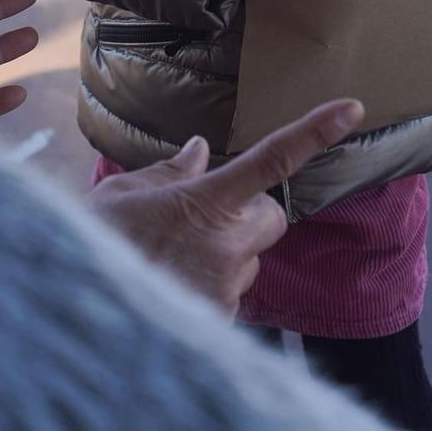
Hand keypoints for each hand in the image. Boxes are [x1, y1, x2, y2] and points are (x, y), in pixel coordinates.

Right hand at [86, 99, 365, 308]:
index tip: (351, 109)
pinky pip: (228, 296)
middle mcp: (228, 246)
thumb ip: (168, 173)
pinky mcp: (221, 323)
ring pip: (247, 261)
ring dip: (222, 256)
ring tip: (167, 262)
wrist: (80, 317)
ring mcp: (227, 288)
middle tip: (200, 220)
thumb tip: (200, 150)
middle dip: (246, 215)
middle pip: (269, 219)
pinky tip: (168, 288)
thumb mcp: (121, 197)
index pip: (272, 160)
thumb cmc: (92, 249)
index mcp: (205, 203)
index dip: (314, 132)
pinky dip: (206, 289)